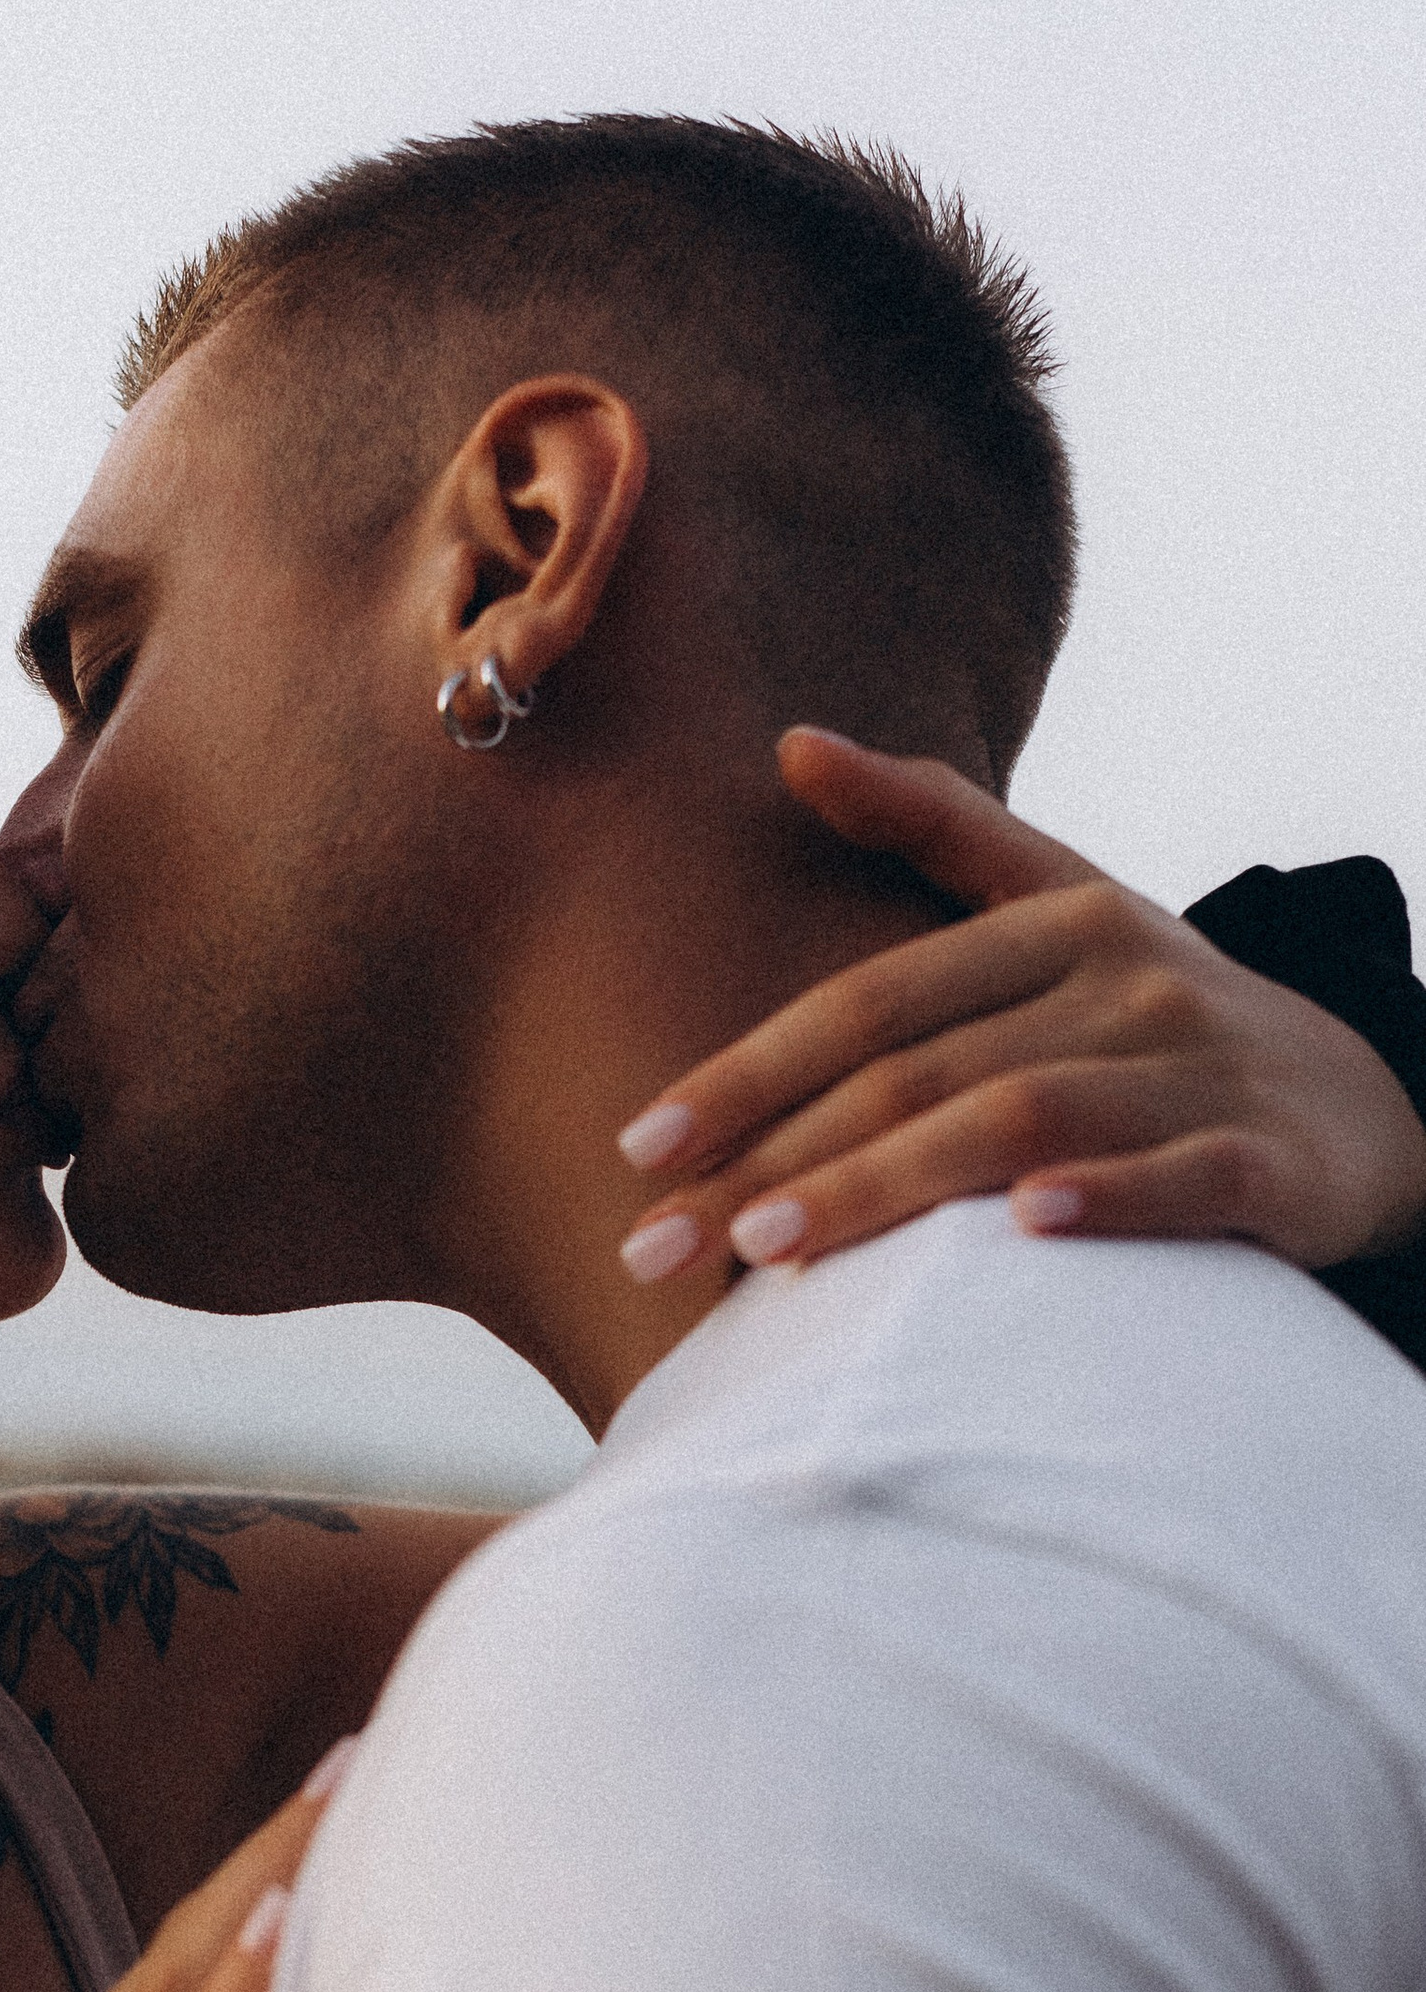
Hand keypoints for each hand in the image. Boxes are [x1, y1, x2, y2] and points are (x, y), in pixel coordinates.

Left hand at [616, 727, 1425, 1282]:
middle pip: (923, 1070)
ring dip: (889, 1184)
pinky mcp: (1272, 1162)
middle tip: (658, 1238)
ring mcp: (1202, 1069)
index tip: (638, 1148)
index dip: (750, 1069)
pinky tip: (1019, 1230)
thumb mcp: (1062, 902)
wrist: (1361, 1106)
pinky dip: (1103, 1198)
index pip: (874, 1001)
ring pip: (1023, 1120)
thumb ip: (935, 826)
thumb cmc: (1159, 1017)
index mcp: (1061, 921)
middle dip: (777, 1158)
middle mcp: (1127, 981)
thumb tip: (793, 743)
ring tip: (768, 1248)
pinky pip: (1182, 1179)